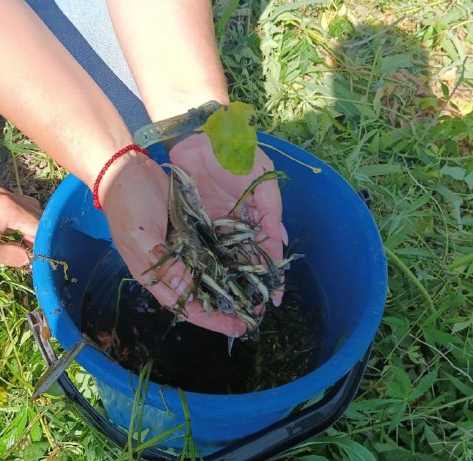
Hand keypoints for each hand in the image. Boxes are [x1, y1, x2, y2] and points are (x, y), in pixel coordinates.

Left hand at [0, 187, 39, 266]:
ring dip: (29, 223)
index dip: (45, 242)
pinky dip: (18, 216)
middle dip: (39, 231)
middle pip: (37, 212)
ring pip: (26, 206)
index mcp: (9, 209)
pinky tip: (9, 231)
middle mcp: (7, 196)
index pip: (40, 225)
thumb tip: (29, 260)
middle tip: (35, 251)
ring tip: (23, 242)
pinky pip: (13, 203)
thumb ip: (11, 255)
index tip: (45, 256)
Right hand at [101, 153, 248, 336]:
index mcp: (155, 276)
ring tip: (254, 297)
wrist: (125, 169)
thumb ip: (165, 265)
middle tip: (253, 316)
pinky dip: (226, 265)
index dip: (212, 321)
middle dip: (226, 310)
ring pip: (209, 279)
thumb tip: (187, 292)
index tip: (237, 328)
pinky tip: (245, 269)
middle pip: (201, 298)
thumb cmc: (128, 204)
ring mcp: (181, 251)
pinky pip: (211, 256)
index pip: (186, 307)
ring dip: (229, 289)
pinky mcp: (189, 235)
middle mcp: (170, 269)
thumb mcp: (143, 236)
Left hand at [169, 133, 286, 306]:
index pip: (266, 253)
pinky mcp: (192, 224)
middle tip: (249, 314)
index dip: (270, 276)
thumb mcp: (262, 179)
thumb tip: (280, 242)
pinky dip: (203, 268)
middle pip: (244, 264)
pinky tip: (204, 288)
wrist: (199, 134)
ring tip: (229, 309)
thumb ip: (271, 211)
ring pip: (222, 262)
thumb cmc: (236, 153)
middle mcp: (236, 227)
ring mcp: (214, 227)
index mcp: (256, 218)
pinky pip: (199, 250)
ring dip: (226, 284)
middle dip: (248, 288)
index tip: (274, 299)